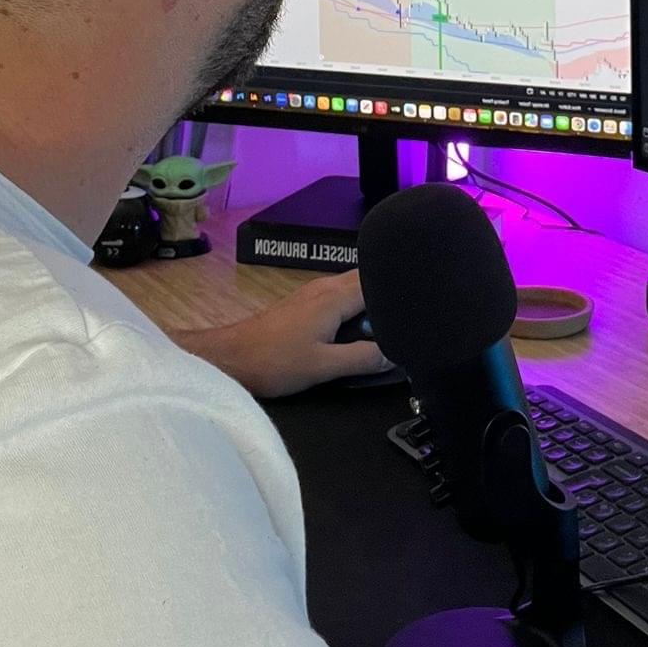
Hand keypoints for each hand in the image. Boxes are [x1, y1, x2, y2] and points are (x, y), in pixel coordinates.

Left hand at [171, 270, 391, 398]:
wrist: (231, 357)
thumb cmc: (274, 361)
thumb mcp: (324, 367)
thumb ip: (362, 359)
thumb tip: (395, 354)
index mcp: (335, 296)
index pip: (379, 279)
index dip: (399, 292)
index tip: (415, 310)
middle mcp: (326, 286)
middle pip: (368, 280)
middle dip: (386, 298)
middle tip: (401, 322)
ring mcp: (313, 292)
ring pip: (353, 289)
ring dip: (368, 306)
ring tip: (382, 329)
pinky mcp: (304, 303)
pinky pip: (340, 298)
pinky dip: (353, 310)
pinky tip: (354, 333)